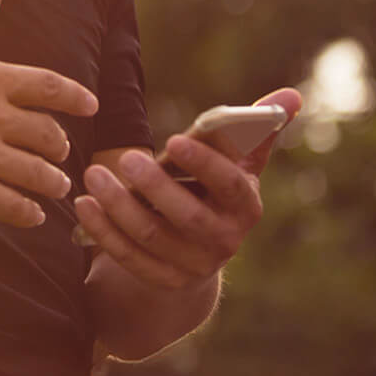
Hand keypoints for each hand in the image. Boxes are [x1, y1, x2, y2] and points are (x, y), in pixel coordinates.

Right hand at [0, 0, 98, 227]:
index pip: (49, 85)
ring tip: (55, 185)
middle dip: (60, 144)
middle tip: (60, 151)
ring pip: (37, 173)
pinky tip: (32, 213)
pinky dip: (28, 212)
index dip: (76, 97)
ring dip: (52, 181)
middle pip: (49, 133)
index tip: (90, 106)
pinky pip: (11, 205)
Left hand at [73, 88, 302, 288]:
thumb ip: (259, 126)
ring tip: (93, 175)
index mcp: (246, 205)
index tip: (174, 140)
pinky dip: (104, 231)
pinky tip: (85, 204)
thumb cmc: (215, 188)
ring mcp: (193, 264)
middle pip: (189, 217)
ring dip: (119, 206)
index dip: (204, 164)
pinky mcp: (163, 279)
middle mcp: (225, 240)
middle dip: (155, 187)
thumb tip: (290, 96)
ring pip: (152, 237)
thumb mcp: (238, 161)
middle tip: (125, 159)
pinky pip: (129, 257)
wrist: (200, 247)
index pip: (231, 186)